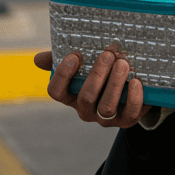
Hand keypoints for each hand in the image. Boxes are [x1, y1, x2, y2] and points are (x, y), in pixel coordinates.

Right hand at [33, 48, 149, 127]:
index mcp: (71, 95)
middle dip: (97, 74)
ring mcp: (106, 118)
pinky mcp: (127, 120)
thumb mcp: (82, 64)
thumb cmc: (99, 73)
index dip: (63, 75)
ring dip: (114, 84)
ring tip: (123, 63)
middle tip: (108, 54)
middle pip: (86, 97)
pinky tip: (136, 81)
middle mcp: (86, 110)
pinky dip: (133, 98)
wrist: (129, 88)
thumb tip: (38, 59)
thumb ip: (60, 58)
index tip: (75, 55)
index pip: (56, 92)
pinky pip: (129, 114)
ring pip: (106, 107)